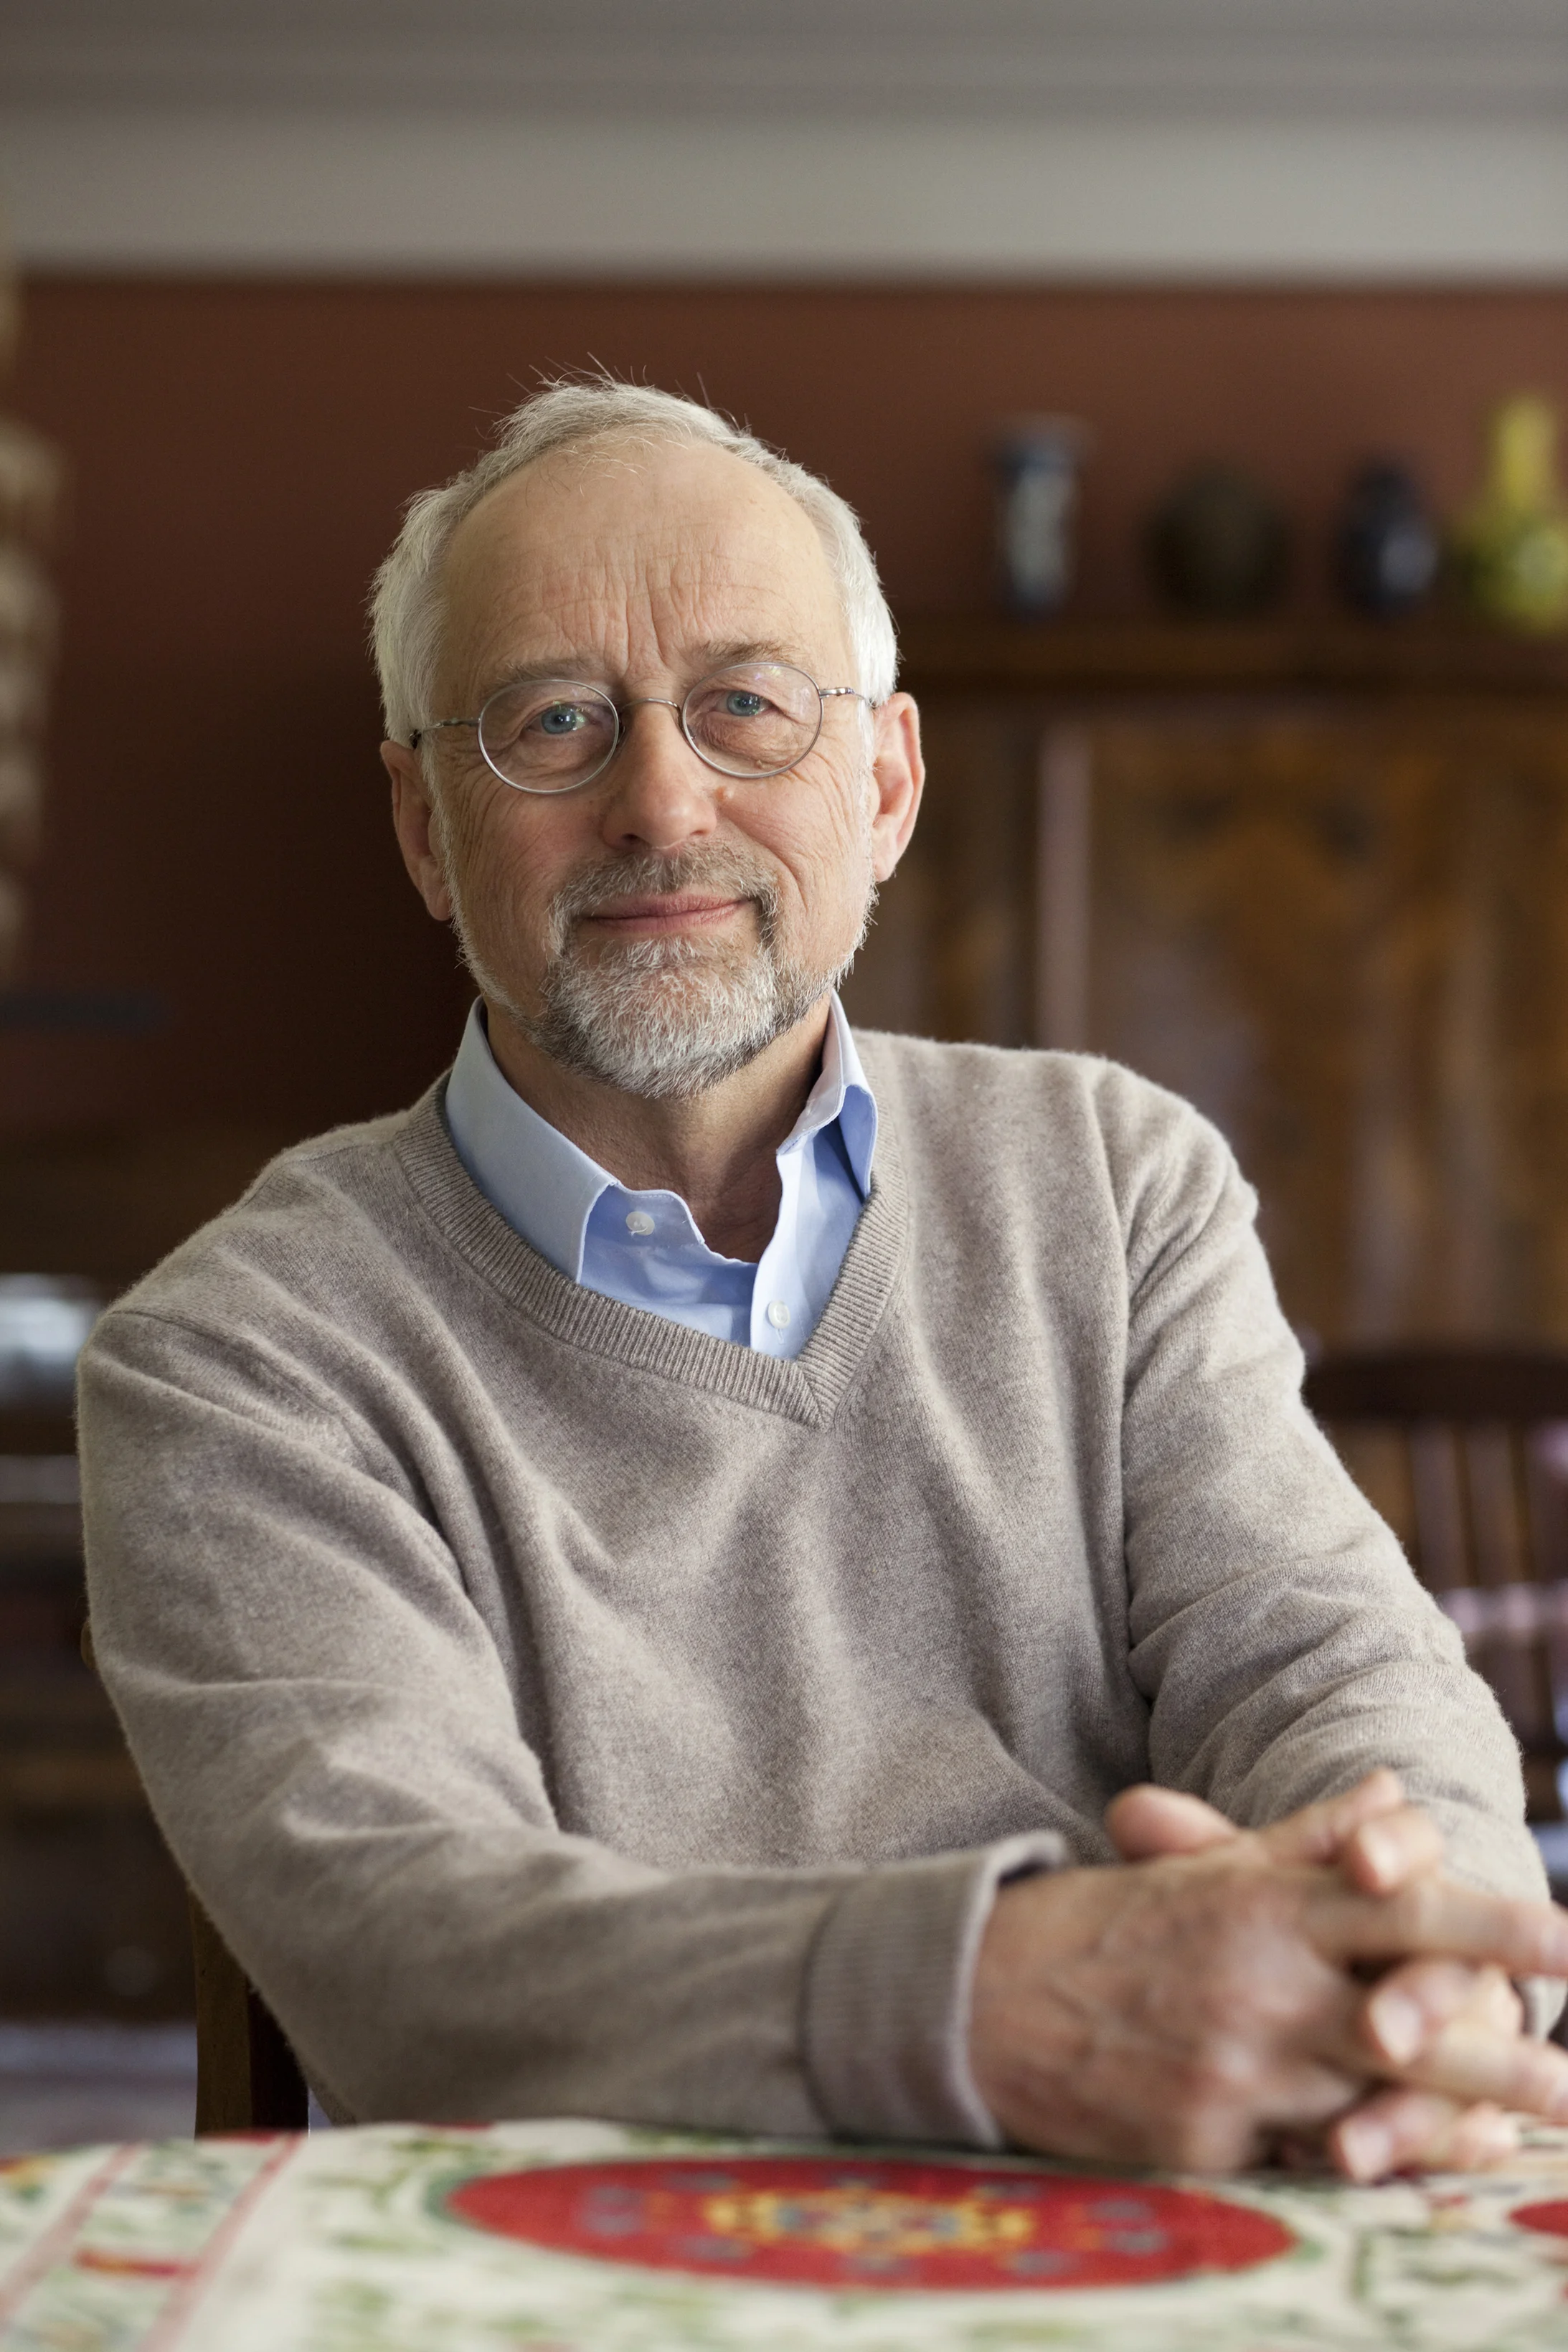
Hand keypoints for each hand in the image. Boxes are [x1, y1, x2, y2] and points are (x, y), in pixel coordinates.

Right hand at [969, 1773, 1567, 2173]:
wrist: (981, 2001)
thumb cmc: (1109, 1925)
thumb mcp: (1209, 1870)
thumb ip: (1310, 1837)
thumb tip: (1397, 1791)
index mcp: (1263, 1906)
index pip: (1400, 1908)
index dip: (1494, 1922)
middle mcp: (1259, 1988)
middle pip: (1408, 2026)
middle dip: (1503, 2055)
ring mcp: (1232, 2073)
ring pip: (1369, 2106)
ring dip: (1450, 2125)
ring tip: (1517, 2136)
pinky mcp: (1204, 2144)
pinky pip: (1299, 2160)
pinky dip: (1362, 2163)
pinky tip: (1413, 2171)